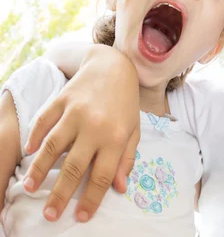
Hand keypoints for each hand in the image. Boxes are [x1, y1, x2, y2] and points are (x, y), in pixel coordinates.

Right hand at [24, 44, 140, 221]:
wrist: (113, 67)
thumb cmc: (125, 103)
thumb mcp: (133, 130)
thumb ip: (126, 159)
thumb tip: (119, 188)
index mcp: (116, 137)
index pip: (103, 175)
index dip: (91, 198)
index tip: (81, 217)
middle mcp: (96, 126)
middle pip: (75, 166)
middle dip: (60, 194)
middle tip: (49, 214)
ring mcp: (76, 112)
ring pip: (53, 146)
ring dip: (40, 169)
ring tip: (30, 188)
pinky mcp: (62, 100)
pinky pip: (44, 122)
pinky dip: (35, 138)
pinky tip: (29, 153)